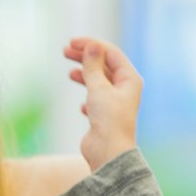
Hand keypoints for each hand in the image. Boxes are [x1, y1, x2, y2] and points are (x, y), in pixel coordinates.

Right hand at [64, 37, 142, 171]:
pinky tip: (82, 107)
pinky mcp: (105, 117)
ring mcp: (115, 103)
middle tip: (65, 51)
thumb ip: (93, 66)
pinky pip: (95, 101)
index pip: (111, 53)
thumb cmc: (108, 120)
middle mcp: (125, 90)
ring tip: (69, 73)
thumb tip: (92, 45)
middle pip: (104, 66)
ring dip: (85, 75)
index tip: (72, 42)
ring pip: (99, 82)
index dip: (92, 45)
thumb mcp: (98, 88)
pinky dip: (88, 98)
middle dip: (85, 57)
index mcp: (130, 79)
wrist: (108, 152)